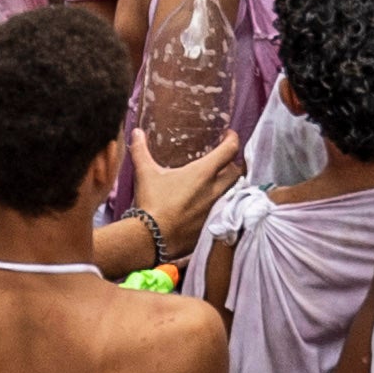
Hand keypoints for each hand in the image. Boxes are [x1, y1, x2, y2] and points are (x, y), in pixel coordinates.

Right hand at [125, 127, 242, 243]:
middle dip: (232, 163)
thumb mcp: (146, 174)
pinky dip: (223, 203)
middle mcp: (216, 189)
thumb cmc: (151, 204)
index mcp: (203, 173)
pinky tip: (210, 203)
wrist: (152, 239)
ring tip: (218, 181)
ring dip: (230, 184)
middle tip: (223, 161)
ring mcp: (217, 208)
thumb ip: (141, 151)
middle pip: (236, 171)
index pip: (230, 150)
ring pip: (234, 190)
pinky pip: (226, 209)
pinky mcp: (214, 223)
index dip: (232, 139)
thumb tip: (137, 132)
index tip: (228, 135)